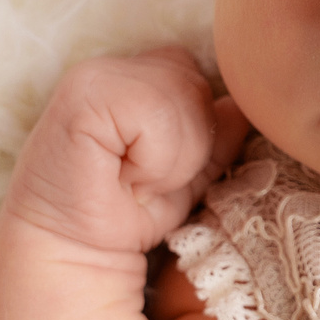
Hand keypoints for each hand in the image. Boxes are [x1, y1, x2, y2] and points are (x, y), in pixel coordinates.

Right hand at [2, 48, 249, 254]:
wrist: (77, 253)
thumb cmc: (130, 214)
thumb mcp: (189, 171)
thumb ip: (217, 135)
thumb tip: (241, 106)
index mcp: (141, 75)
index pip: (201, 76)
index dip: (198, 130)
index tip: (161, 170)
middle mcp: (117, 65)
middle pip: (198, 85)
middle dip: (191, 145)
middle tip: (148, 180)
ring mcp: (97, 75)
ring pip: (186, 97)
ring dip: (173, 159)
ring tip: (137, 181)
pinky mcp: (85, 94)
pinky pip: (157, 115)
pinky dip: (154, 161)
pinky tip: (125, 180)